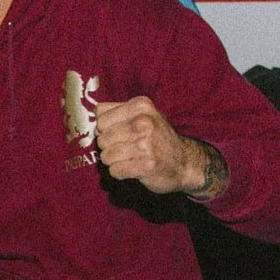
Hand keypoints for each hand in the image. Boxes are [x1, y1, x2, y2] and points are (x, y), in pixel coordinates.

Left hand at [94, 95, 223, 197]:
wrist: (185, 162)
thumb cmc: (157, 138)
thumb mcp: (143, 115)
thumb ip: (117, 111)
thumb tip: (94, 115)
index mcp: (141, 106)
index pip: (100, 118)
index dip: (105, 130)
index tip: (119, 134)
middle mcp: (144, 122)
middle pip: (101, 139)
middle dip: (109, 147)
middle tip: (126, 149)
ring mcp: (145, 144)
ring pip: (106, 156)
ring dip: (114, 161)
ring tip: (130, 158)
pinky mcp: (146, 165)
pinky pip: (115, 171)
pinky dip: (120, 172)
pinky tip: (134, 168)